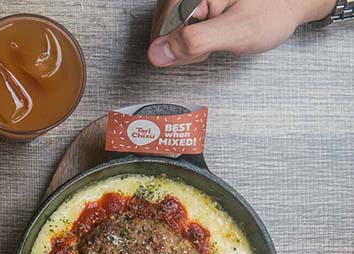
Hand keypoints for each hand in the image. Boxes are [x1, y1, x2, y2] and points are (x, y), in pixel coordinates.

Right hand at [148, 0, 335, 66]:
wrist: (293, 1)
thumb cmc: (275, 10)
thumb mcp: (238, 31)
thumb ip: (196, 42)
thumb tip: (157, 53)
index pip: (163, 27)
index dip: (182, 45)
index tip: (206, 46)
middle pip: (161, 25)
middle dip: (184, 42)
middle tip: (215, 38)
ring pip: (167, 26)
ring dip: (187, 38)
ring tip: (216, 31)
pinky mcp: (190, 0)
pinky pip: (176, 22)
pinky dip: (191, 32)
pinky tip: (210, 28)